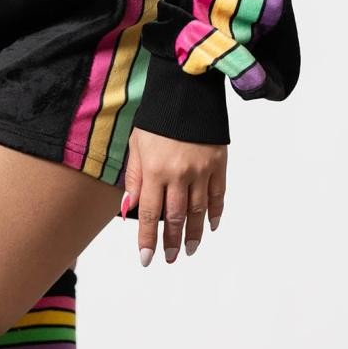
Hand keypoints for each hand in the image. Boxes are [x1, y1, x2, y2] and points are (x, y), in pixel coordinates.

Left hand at [121, 127, 226, 265]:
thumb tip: (128, 208)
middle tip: (170, 258)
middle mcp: (179, 173)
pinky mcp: (219, 163)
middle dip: (172, 242)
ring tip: (189, 249)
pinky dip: (215, 213)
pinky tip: (210, 225)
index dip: (148, 239)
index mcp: (155, 169)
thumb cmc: (157, 117)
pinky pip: (218, 195)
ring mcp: (202, 170)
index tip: (146, 258)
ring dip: (194, 234)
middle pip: (176, 217)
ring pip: (198, 211)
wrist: (186, 90)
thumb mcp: (137, 144)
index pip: (150, 214)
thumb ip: (134, 178)